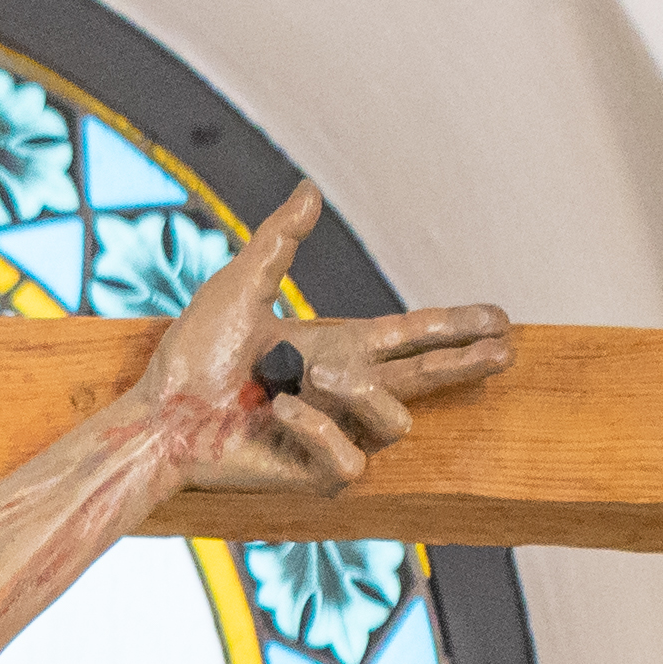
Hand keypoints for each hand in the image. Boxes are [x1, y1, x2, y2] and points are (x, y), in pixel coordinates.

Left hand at [134, 184, 512, 496]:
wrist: (158, 415)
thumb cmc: (191, 357)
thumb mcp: (239, 286)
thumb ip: (280, 242)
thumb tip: (311, 190)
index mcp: (336, 349)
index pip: (410, 338)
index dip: (455, 328)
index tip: (500, 319)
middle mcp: (342, 392)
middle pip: (425, 380)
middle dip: (466, 365)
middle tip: (504, 352)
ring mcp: (333, 435)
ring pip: (395, 419)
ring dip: (360, 392)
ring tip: (314, 375)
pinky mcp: (316, 473)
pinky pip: (352, 458)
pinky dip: (318, 431)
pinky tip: (278, 414)